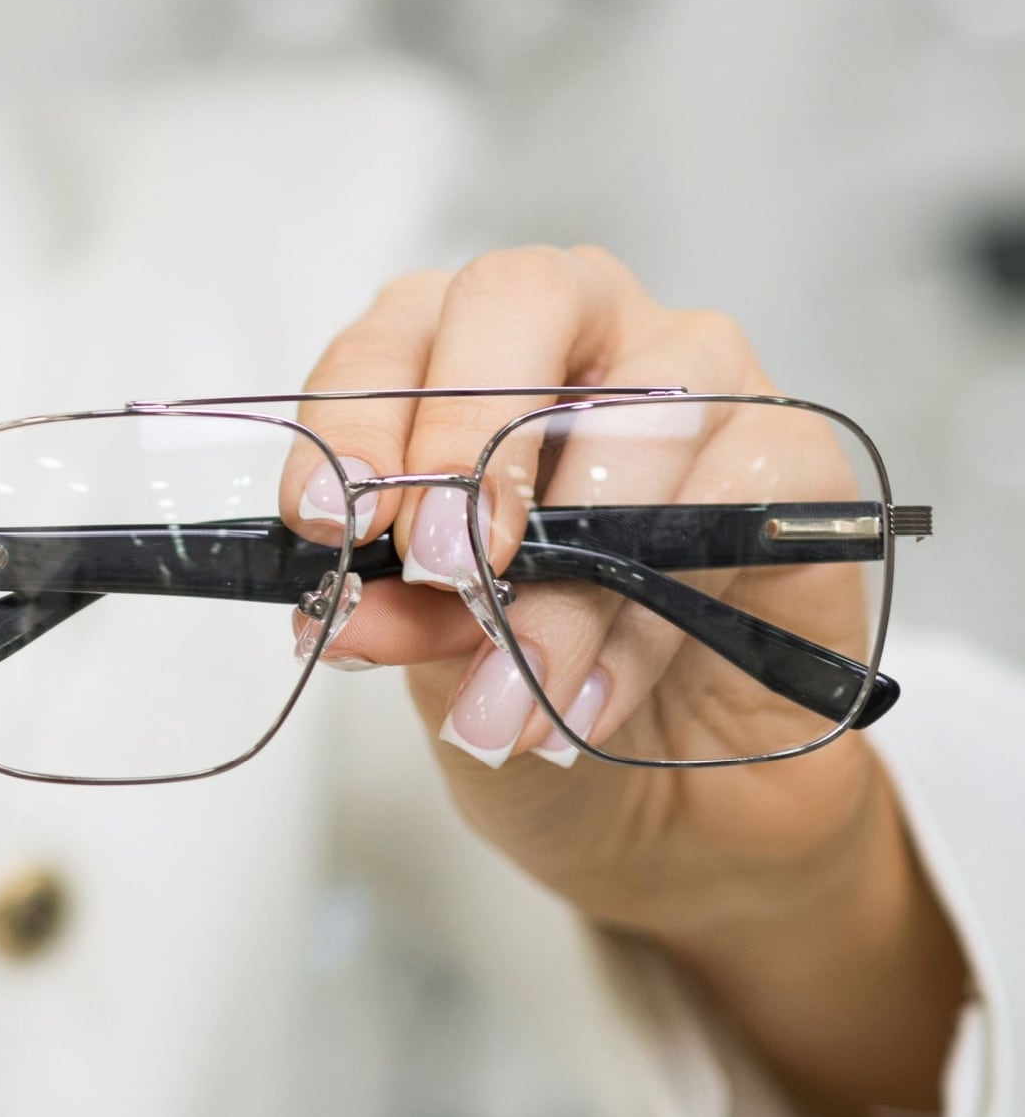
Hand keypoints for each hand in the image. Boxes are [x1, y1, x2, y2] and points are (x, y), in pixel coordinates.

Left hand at [295, 246, 966, 1116]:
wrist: (678, 821)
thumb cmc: (535, 719)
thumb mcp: (430, 685)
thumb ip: (398, 628)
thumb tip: (367, 596)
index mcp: (456, 379)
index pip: (389, 326)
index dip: (344, 407)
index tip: (315, 523)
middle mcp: (582, 355)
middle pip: (513, 296)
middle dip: (454, 424)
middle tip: (418, 550)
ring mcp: (703, 400)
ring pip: (643, 373)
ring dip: (558, 510)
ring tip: (501, 630)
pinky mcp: (801, 480)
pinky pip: (749, 480)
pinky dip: (656, 582)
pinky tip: (595, 669)